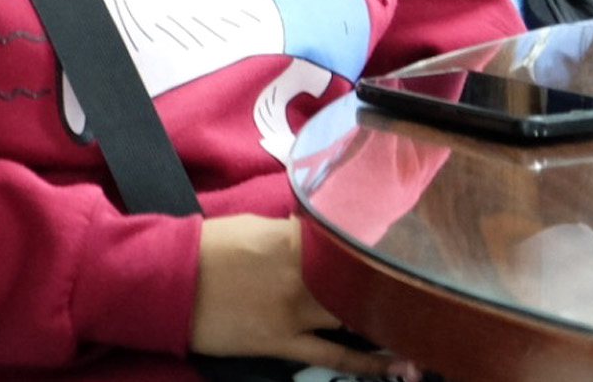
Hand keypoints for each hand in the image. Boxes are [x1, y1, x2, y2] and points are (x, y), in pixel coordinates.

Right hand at [189, 216, 416, 378]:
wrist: (165, 281)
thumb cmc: (205, 248)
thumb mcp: (251, 226)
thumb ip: (291, 232)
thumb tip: (322, 234)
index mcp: (289, 238)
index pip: (348, 240)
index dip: (380, 246)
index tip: (410, 248)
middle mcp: (298, 274)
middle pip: (359, 279)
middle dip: (392, 284)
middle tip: (427, 289)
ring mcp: (292, 312)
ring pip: (353, 317)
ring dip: (389, 321)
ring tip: (425, 327)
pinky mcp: (281, 342)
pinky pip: (333, 355)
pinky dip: (368, 362)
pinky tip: (400, 366)